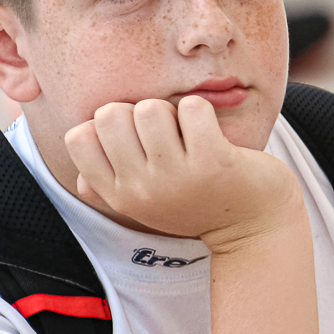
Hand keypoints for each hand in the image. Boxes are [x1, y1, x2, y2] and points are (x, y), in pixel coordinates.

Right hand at [64, 97, 300, 250]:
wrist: (256, 226)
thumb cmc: (199, 203)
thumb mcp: (148, 204)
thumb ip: (109, 186)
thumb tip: (81, 175)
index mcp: (118, 195)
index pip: (78, 138)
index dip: (106, 125)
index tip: (137, 140)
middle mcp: (140, 190)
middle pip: (110, 114)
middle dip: (139, 112)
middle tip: (168, 135)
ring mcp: (176, 177)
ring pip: (149, 108)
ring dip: (173, 111)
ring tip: (191, 136)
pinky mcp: (213, 162)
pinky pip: (191, 107)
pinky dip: (202, 110)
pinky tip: (212, 132)